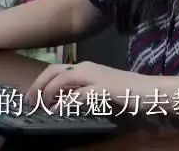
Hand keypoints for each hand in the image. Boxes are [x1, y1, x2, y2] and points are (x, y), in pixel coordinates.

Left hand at [24, 61, 143, 107]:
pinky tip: (57, 111)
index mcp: (85, 67)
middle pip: (54, 71)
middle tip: (30, 102)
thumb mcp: (96, 91)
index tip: (30, 96)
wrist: (149, 90)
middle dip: (38, 85)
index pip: (55, 70)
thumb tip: (59, 100)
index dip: (40, 82)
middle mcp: (86, 67)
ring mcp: (95, 76)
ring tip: (41, 106)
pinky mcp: (103, 88)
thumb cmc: (125, 91)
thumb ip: (79, 92)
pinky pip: (78, 94)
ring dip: (48, 92)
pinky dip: (64, 103)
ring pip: (62, 79)